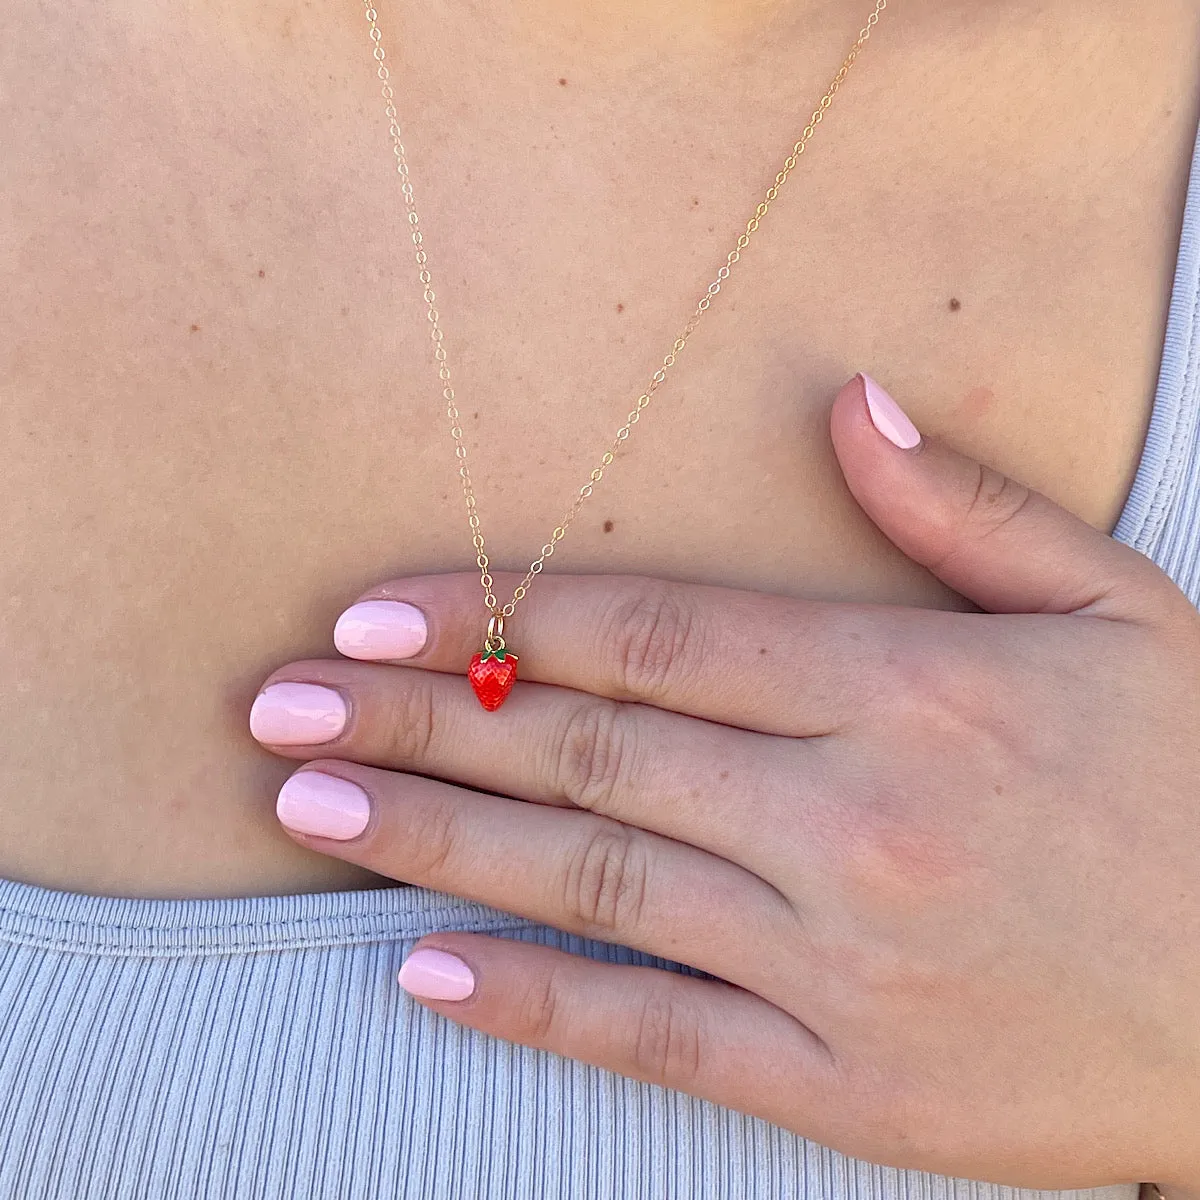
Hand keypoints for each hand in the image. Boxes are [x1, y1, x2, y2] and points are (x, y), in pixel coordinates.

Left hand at [249, 374, 1199, 1188]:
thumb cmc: (1199, 792)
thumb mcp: (1120, 613)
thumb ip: (967, 508)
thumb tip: (847, 401)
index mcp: (908, 689)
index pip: (653, 633)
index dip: (496, 618)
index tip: (370, 612)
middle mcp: (854, 819)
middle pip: (588, 752)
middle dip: (417, 723)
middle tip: (277, 708)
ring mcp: (842, 960)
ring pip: (598, 885)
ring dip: (435, 844)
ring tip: (308, 811)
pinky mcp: (852, 1084)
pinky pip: (662, 1035)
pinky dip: (535, 1005)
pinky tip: (423, 970)